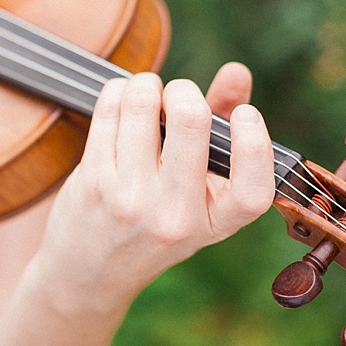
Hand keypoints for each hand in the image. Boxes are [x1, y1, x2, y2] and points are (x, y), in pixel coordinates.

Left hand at [36, 62, 274, 308]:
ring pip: (143, 104)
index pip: (252, 191)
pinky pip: (110, 109)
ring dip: (146, 86)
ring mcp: (129, 198)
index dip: (255, 144)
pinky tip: (122, 101)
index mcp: (213, 224)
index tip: (246, 114)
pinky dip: (118, 92)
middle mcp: (173, 216)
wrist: (90, 273)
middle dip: (184, 90)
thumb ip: (224, 135)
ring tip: (147, 95)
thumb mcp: (198, 197)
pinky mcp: (92, 180)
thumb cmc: (153, 225)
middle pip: (191, 122)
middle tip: (178, 96)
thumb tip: (237, 73)